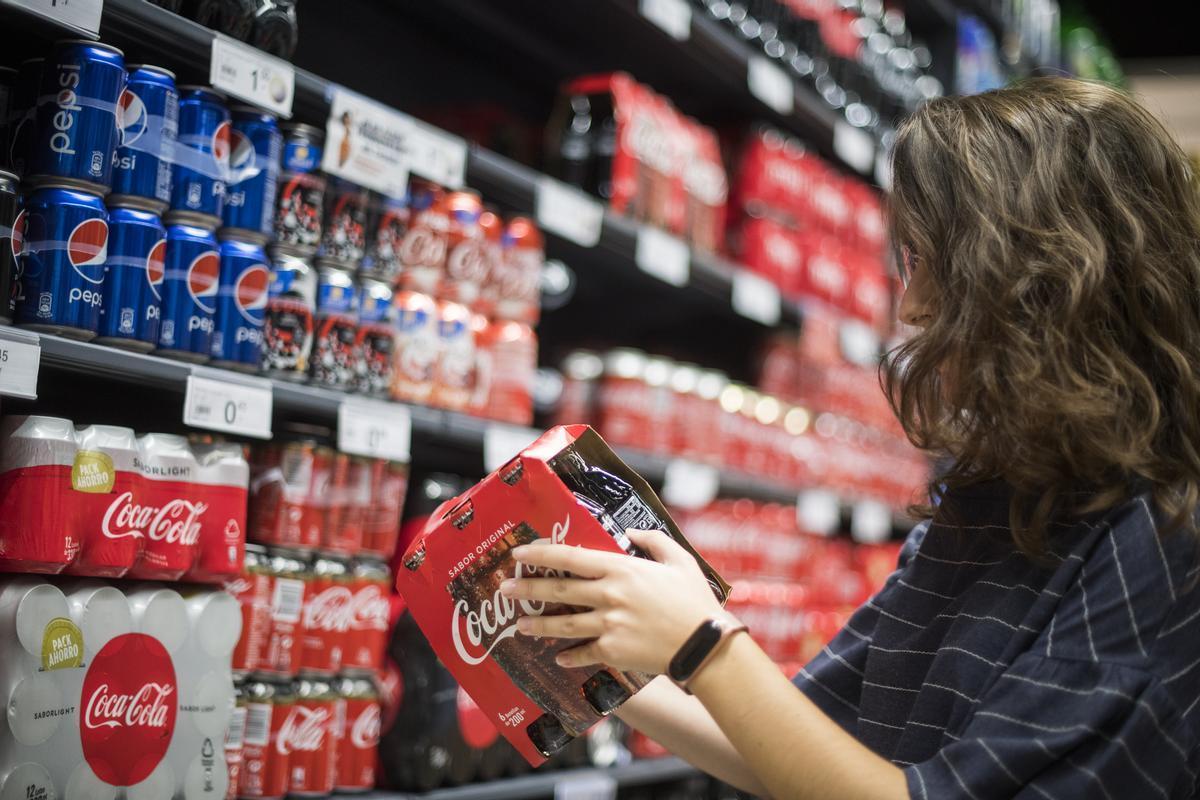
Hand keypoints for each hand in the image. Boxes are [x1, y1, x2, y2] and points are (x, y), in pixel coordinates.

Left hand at [499, 529, 723, 674]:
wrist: (704, 643)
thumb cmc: (694, 599)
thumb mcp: (678, 559)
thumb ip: (653, 541)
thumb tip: (631, 533)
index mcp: (621, 569)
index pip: (571, 557)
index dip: (542, 554)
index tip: (520, 553)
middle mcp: (609, 595)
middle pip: (558, 589)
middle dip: (527, 588)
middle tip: (504, 588)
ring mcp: (608, 624)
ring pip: (563, 623)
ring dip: (537, 624)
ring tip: (518, 624)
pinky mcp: (613, 650)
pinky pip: (583, 652)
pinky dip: (569, 655)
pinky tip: (558, 656)